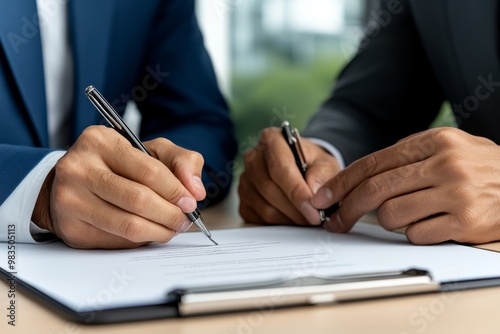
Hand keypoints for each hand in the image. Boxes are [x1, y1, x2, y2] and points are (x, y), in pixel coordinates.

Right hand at [32, 125, 205, 248]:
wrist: (73, 182)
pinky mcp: (72, 228)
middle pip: (139, 200)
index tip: (191, 201)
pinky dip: (141, 240)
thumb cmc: (117, 164)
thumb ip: (181, 161)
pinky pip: (118, 241)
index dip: (176, 191)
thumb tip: (196, 190)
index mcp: (100, 141)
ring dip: (160, 231)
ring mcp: (70, 200)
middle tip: (184, 219)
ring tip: (172, 227)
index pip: (149, 171)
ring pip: (129, 225)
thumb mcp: (151, 150)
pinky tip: (148, 231)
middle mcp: (79, 168)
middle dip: (171, 214)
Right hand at [238, 127, 339, 224]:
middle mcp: (253, 158)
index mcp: (272, 140)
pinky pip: (260, 219)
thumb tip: (313, 194)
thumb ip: (322, 175)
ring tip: (306, 218)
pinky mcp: (244, 200)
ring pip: (265, 207)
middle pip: (270, 189)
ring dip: (289, 218)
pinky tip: (292, 218)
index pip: (280, 168)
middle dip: (295, 209)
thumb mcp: (325, 163)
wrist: (302, 167)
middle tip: (315, 218)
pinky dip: (279, 223)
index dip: (297, 192)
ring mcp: (246, 180)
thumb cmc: (311, 163)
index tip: (313, 209)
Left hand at [312, 127, 499, 243]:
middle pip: (375, 189)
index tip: (324, 196)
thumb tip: (360, 179)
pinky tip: (433, 224)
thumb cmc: (482, 169)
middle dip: (347, 208)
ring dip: (390, 221)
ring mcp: (456, 193)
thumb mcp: (449, 148)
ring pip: (392, 215)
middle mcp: (444, 163)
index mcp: (435, 141)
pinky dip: (415, 234)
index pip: (373, 162)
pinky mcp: (465, 221)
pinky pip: (416, 234)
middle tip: (335, 221)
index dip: (342, 182)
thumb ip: (408, 158)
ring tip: (411, 215)